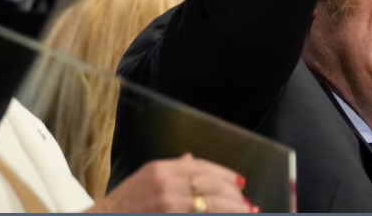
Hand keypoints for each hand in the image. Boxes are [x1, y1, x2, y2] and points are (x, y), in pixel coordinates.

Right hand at [86, 155, 256, 213]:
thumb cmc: (123, 205)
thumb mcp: (145, 180)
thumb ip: (171, 170)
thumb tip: (191, 159)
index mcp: (159, 169)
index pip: (201, 167)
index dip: (224, 175)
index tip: (240, 182)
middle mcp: (164, 184)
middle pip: (209, 186)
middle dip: (233, 196)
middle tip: (247, 203)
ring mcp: (166, 204)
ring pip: (209, 205)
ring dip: (232, 210)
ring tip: (246, 212)